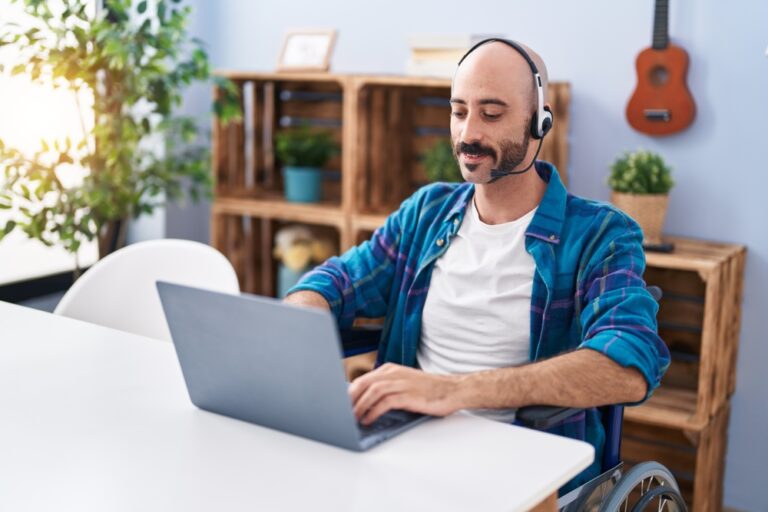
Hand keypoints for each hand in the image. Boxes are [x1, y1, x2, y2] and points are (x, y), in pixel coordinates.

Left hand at [348, 363, 462, 424]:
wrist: (453, 389)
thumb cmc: (428, 390)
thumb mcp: (404, 384)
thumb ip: (387, 388)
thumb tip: (365, 403)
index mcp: (390, 369)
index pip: (363, 379)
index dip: (348, 392)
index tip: (339, 405)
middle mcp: (393, 373)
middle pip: (363, 383)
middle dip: (349, 399)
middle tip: (341, 413)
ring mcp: (401, 382)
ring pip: (371, 391)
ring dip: (359, 406)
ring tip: (352, 419)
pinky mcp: (408, 394)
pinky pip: (384, 402)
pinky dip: (373, 411)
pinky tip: (369, 419)